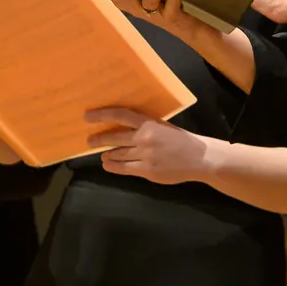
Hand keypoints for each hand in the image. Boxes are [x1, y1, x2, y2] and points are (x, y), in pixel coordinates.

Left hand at [86, 106, 215, 184]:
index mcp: (150, 123)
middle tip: (89, 140)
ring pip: (118, 154)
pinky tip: (108, 165)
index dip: (102, 115)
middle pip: (115, 137)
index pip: (121, 115)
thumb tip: (124, 129)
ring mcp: (145, 155)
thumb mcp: (164, 127)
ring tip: (102, 155)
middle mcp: (145, 137)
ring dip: (107, 155)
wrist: (199, 158)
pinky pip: (124, 169)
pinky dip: (113, 167)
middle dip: (99, 139)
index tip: (87, 117)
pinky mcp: (147, 170)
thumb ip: (145, 128)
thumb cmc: (181, 140)